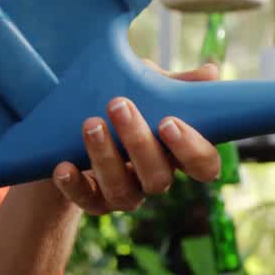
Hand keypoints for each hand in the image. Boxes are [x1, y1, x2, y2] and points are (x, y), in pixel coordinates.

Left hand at [51, 61, 221, 214]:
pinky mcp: (94, 201)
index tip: (168, 122)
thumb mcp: (146, 87)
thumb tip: (211, 73)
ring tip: (90, 124)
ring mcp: (126, 193)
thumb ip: (175, 84)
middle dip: (139, 142)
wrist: (69, 128)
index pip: (203, 165)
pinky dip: (74, 186)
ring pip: (124, 191)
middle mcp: (155, 177)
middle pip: (159, 178)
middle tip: (118, 105)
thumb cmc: (120, 103)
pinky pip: (87, 202)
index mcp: (177, 152)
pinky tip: (63, 166)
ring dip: (106, 158)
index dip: (192, 150)